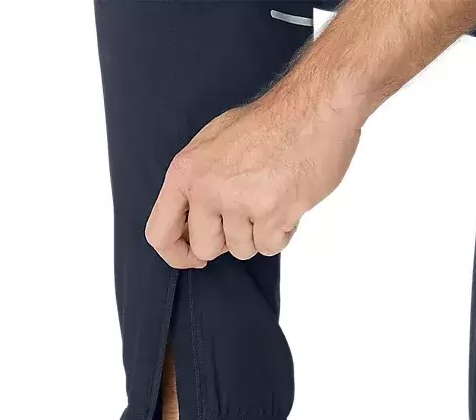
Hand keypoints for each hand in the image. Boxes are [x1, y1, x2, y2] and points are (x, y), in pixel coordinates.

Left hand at [145, 96, 360, 268]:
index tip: (194, 256)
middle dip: (227, 239)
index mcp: (185, 171)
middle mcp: (207, 188)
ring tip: (271, 197)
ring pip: (241, 249)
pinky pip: (269, 246)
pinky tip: (287, 203)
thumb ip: (196, 183)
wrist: (316, 107)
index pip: (159, 232)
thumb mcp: (213, 142)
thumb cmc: (269, 122)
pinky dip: (281, 232)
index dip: (176, 253)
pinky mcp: (271, 213)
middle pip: (205, 247)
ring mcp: (239, 202)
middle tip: (247, 213)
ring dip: (258, 233)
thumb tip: (188, 221)